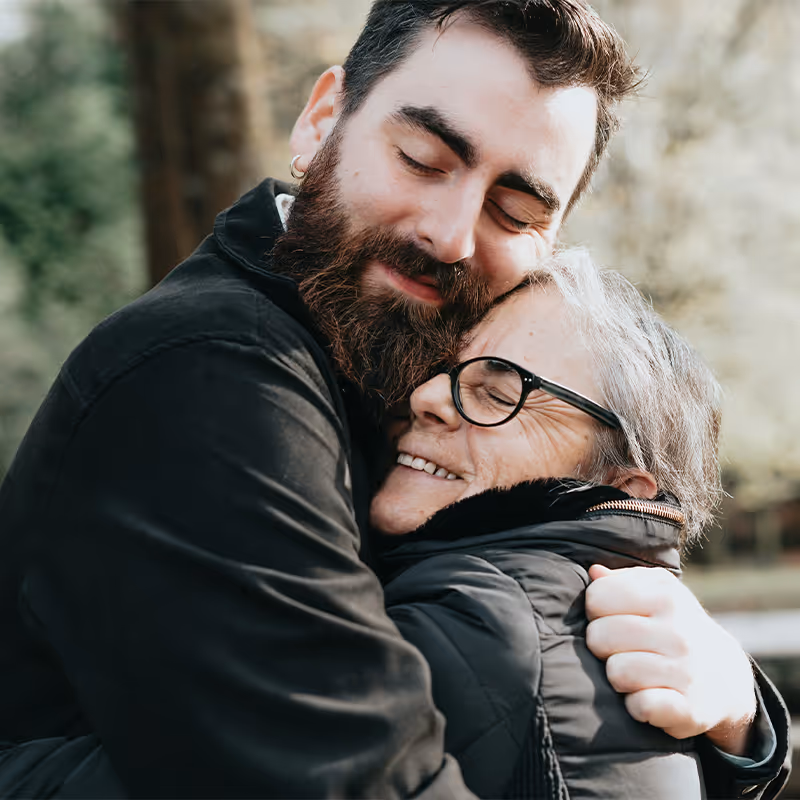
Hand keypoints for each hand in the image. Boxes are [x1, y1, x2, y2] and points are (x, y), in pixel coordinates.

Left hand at [585, 565, 755, 754]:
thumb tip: (593, 571)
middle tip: (623, 651)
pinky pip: (639, 706)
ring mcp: (686, 670)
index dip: (597, 612)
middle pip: (599, 636)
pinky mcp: (689, 708)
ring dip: (618, 678)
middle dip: (602, 647)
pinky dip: (636, 706)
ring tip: (636, 674)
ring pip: (615, 672)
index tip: (613, 619)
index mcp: (665, 593)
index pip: (597, 597)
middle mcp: (678, 629)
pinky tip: (648, 698)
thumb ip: (620, 581)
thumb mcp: (655, 593)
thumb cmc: (673, 626)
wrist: (724, 676)